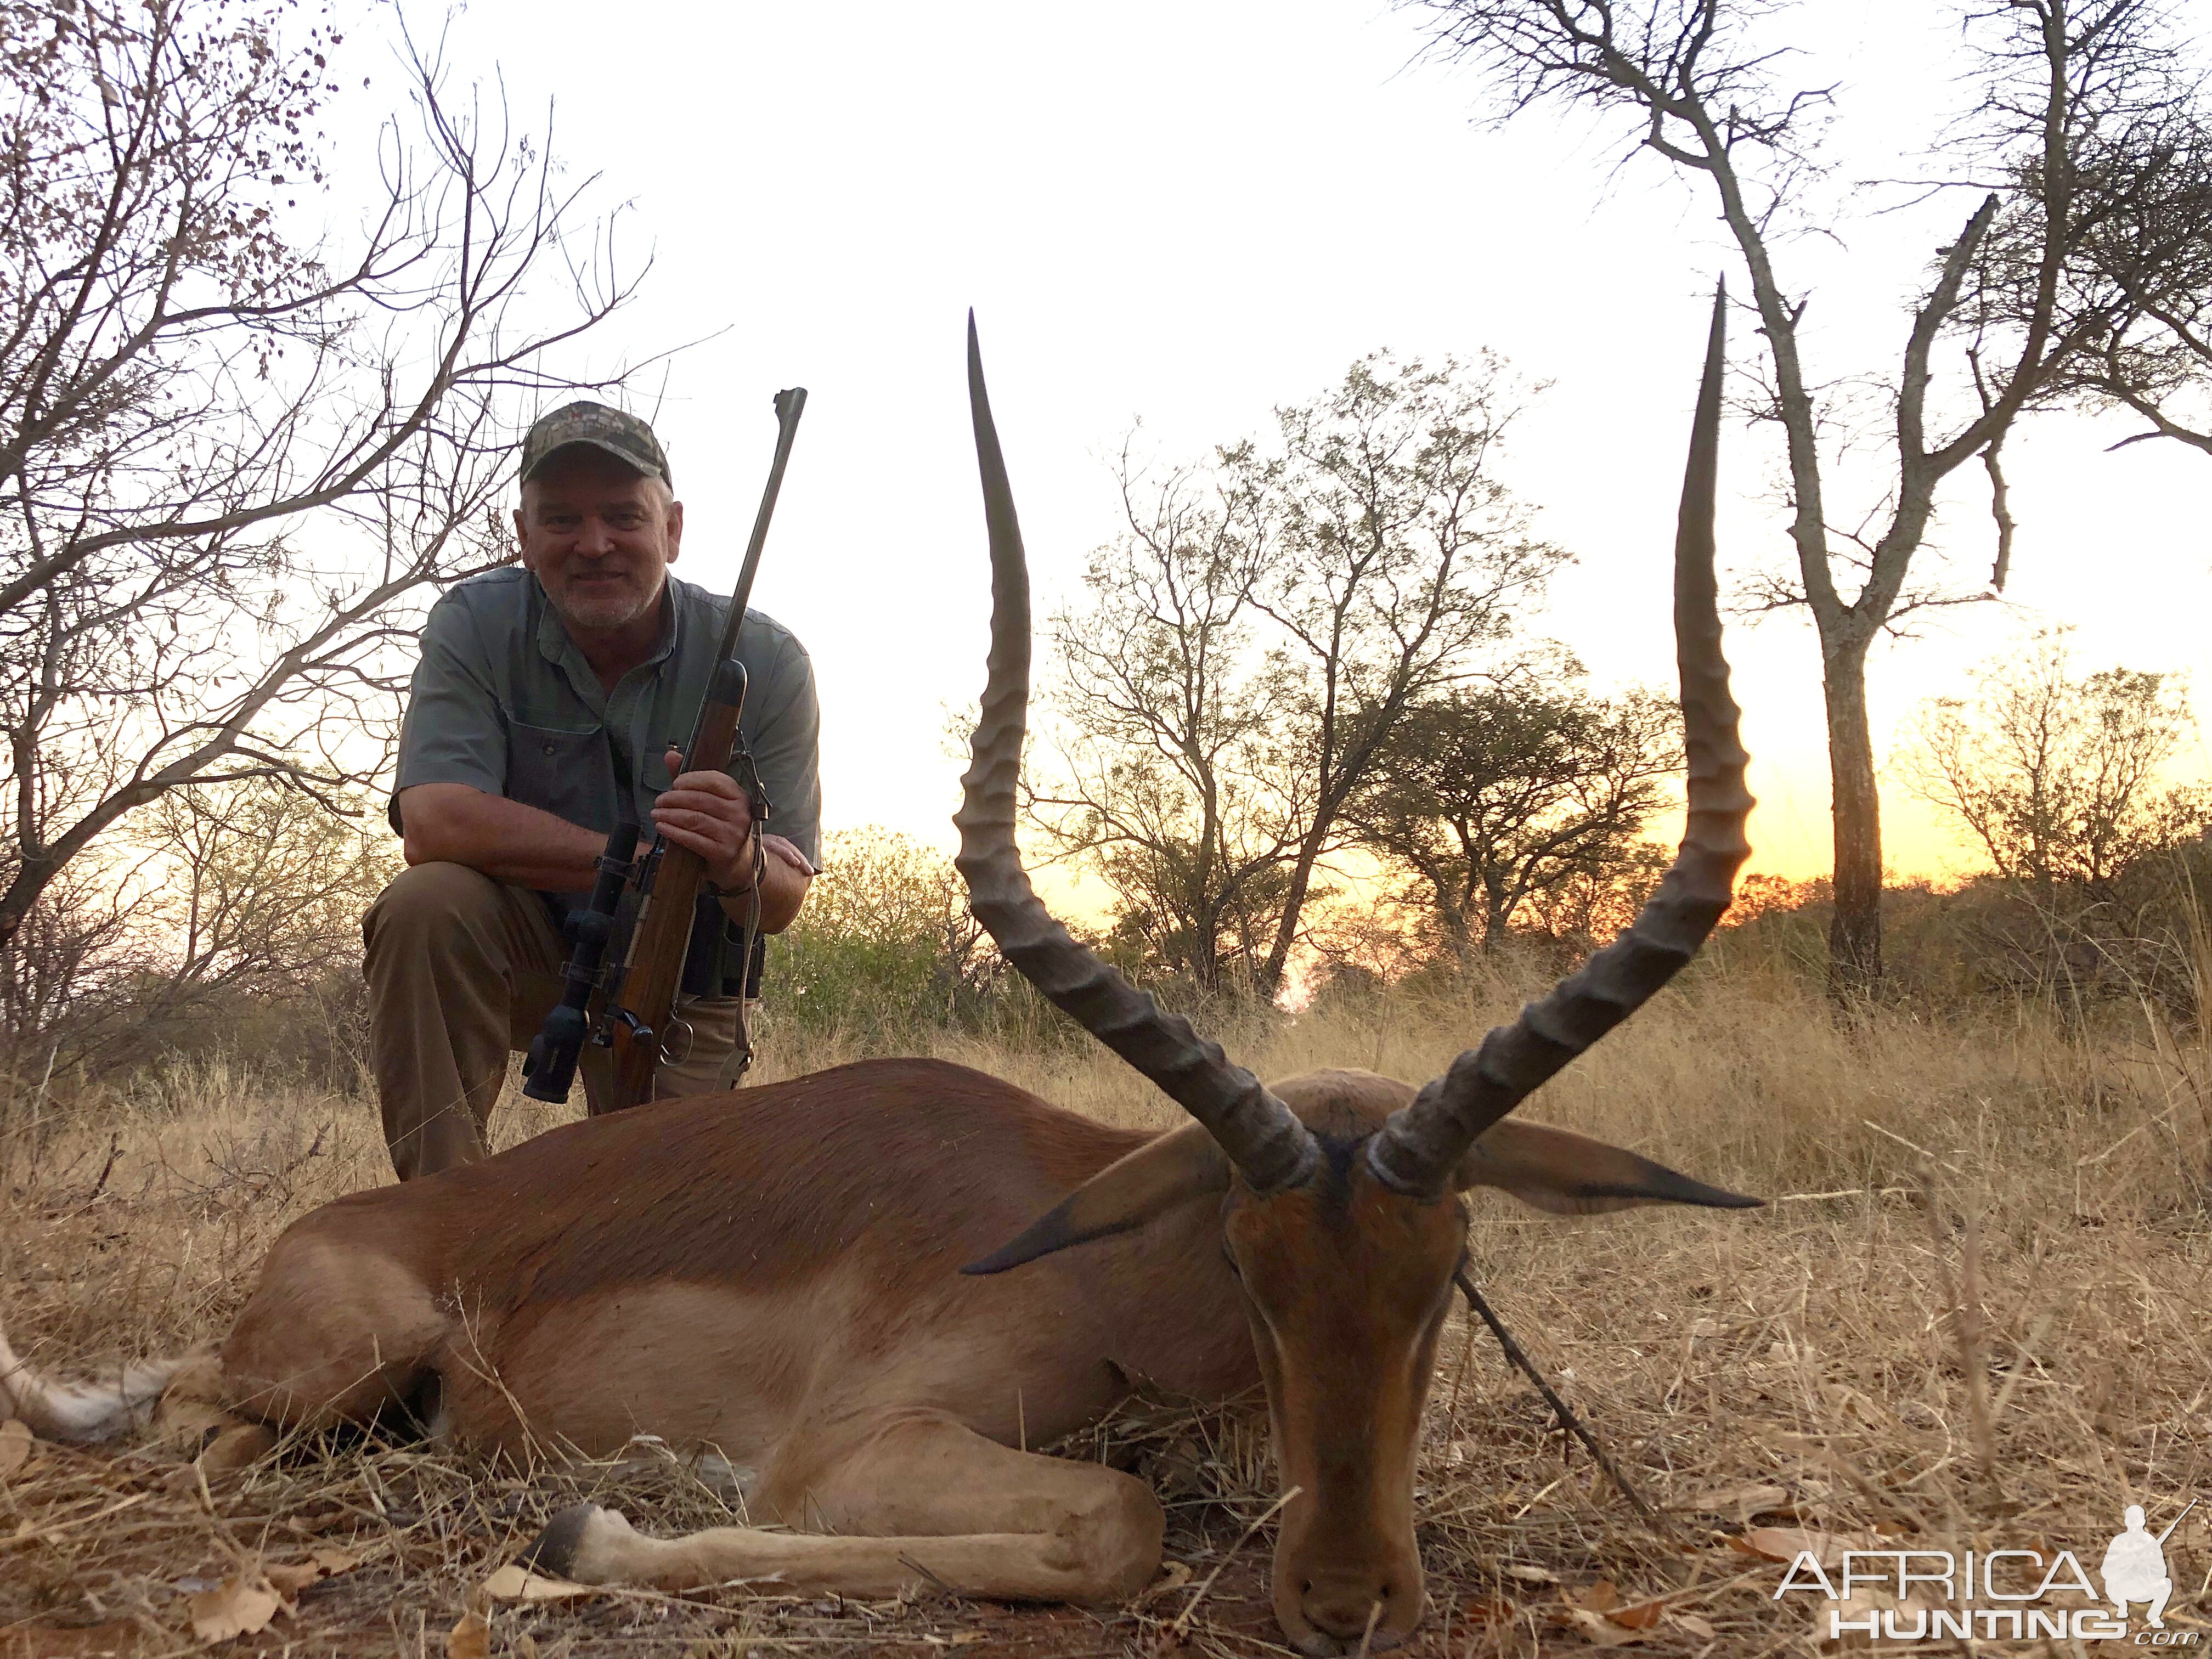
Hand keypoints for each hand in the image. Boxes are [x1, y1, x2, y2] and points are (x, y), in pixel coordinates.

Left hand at [652, 746, 754, 890]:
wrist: (738, 862)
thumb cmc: (721, 826)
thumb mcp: (713, 801)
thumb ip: (691, 779)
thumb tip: (670, 754)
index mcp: (739, 796)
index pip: (714, 781)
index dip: (691, 780)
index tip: (675, 783)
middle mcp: (740, 813)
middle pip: (701, 800)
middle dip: (674, 799)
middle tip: (659, 801)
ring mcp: (733, 834)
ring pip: (695, 819)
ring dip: (670, 815)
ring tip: (656, 813)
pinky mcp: (723, 852)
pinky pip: (693, 839)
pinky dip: (674, 832)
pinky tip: (662, 827)